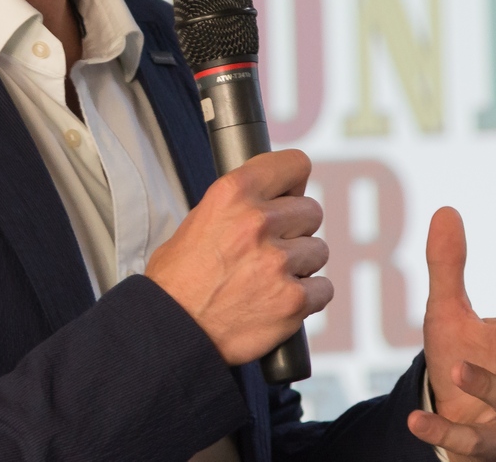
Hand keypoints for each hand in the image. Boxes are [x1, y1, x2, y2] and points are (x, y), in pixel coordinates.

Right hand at [146, 149, 330, 365]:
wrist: (173, 329)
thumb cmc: (179, 279)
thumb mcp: (199, 220)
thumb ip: (240, 205)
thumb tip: (276, 196)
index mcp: (233, 193)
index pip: (294, 164)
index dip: (293, 182)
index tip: (289, 195)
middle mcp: (258, 222)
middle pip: (312, 211)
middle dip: (296, 229)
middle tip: (272, 248)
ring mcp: (278, 262)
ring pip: (318, 251)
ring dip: (301, 265)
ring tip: (269, 279)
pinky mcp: (292, 299)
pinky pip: (323, 289)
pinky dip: (307, 297)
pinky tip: (279, 300)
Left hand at [409, 207, 495, 460]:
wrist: (456, 411)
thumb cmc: (463, 354)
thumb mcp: (449, 310)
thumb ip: (449, 266)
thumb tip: (445, 210)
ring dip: (487, 385)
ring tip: (454, 370)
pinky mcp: (488, 444)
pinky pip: (470, 440)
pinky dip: (443, 430)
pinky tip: (415, 421)